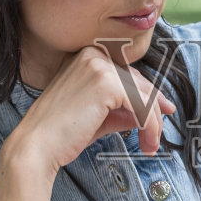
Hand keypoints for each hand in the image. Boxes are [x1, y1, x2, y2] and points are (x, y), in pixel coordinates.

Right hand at [5, 45, 175, 175]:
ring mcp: (100, 66)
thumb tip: (148, 113)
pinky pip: (143, 104)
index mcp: (86, 57)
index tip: (163, 112)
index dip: (148, 95)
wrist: (37, 146)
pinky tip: (146, 142)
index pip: (127, 74)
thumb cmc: (60, 134)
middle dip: (153, 112)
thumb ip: (122, 110)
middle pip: (139, 82)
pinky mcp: (107, 83)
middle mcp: (93, 55)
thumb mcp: (97, 116)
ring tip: (149, 145)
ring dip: (153, 124)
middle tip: (156, 137)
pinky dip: (150, 126)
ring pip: (144, 94)